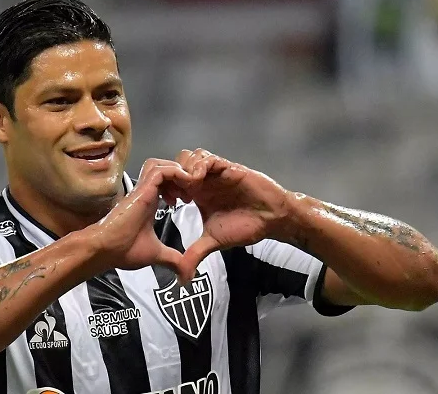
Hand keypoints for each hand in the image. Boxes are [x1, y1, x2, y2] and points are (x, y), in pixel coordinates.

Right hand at [89, 158, 197, 281]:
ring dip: (179, 172)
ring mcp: (144, 189)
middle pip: (166, 169)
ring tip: (188, 188)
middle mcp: (146, 193)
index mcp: (149, 202)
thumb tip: (185, 274)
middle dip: (182, 177)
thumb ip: (172, 260)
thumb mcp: (156, 254)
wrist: (106, 250)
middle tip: (191, 193)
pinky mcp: (142, 188)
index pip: (166, 182)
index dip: (181, 187)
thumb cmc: (123, 250)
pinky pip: (163, 170)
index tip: (189, 202)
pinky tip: (185, 186)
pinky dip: (177, 173)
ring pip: (163, 164)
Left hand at [175, 149, 291, 272]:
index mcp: (198, 193)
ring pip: (191, 157)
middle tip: (174, 193)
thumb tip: (183, 280)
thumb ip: (195, 255)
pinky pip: (209, 159)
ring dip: (185, 169)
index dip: (166, 188)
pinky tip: (198, 180)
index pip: (173, 181)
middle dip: (172, 176)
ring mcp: (216, 172)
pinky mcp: (229, 168)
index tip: (167, 203)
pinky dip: (200, 165)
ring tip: (187, 187)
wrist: (271, 220)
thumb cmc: (245, 227)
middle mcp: (205, 180)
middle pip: (177, 164)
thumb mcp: (214, 242)